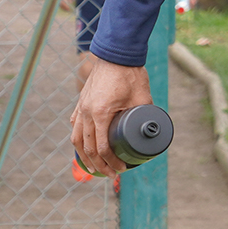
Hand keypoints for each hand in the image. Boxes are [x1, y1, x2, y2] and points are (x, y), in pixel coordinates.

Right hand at [71, 58, 152, 174]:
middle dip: (98, 165)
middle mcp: (86, 113)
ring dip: (84, 156)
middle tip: (110, 174)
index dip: (111, 162)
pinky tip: (84, 147)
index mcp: (100, 113)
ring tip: (94, 167)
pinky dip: (78, 140)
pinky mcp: (81, 103)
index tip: (121, 169)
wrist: (116, 54)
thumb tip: (152, 130)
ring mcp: (81, 108)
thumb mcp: (142, 97)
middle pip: (86, 148)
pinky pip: (75, 126)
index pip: (102, 147)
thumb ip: (146, 113)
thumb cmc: (130, 73)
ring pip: (76, 139)